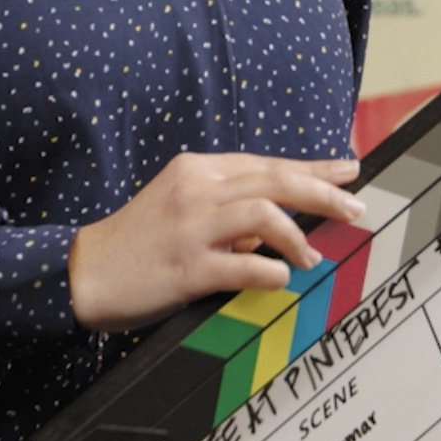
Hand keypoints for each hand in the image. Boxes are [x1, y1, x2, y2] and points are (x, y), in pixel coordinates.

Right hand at [67, 153, 362, 330]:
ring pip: (264, 213)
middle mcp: (195, 190)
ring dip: (297, 235)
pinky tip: (280, 278)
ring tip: (311, 255)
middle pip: (275, 180)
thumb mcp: (181, 209)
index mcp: (196, 170)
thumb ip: (228, 210)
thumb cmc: (138, 242)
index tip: (349, 172)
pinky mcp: (186, 268)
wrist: (84, 272)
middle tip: (355, 209)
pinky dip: (272, 271)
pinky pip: (244, 265)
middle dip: (324, 192)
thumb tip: (277, 225)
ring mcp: (191, 228)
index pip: (267, 163)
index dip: (314, 168)